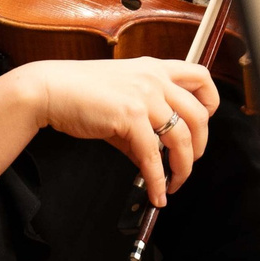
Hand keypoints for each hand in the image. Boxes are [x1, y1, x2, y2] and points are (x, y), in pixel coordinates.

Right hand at [15, 57, 218, 206]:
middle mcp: (154, 79)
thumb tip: (153, 159)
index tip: (205, 123)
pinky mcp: (130, 116)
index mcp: (154, 68)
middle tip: (189, 162)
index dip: (210, 103)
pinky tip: (156, 192)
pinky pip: (152, 156)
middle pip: (199, 114)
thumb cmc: (79, 92)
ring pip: (182, 137)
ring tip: (174, 183)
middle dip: (200, 145)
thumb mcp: (120, 100)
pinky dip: (157, 180)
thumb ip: (142, 126)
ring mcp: (144, 96)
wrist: (49, 90)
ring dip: (183, 167)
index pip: (201, 77)